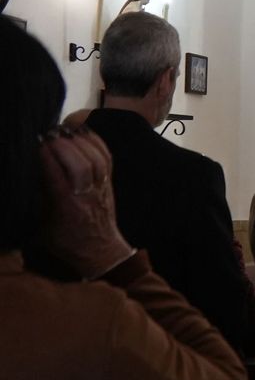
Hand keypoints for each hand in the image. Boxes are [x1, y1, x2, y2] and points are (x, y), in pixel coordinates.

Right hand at [39, 125, 133, 278]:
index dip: (47, 157)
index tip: (35, 143)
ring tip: (62, 130)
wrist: (99, 250)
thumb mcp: (39, 228)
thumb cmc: (64, 241)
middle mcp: (86, 196)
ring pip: (96, 159)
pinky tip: (83, 131)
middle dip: (64, 146)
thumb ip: (31, 205)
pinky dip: (95, 141)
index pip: (57, 178)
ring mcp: (101, 187)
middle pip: (80, 165)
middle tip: (48, 134)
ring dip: (79, 140)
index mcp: (66, 208)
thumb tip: (19, 182)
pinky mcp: (109, 182)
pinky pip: (107, 157)